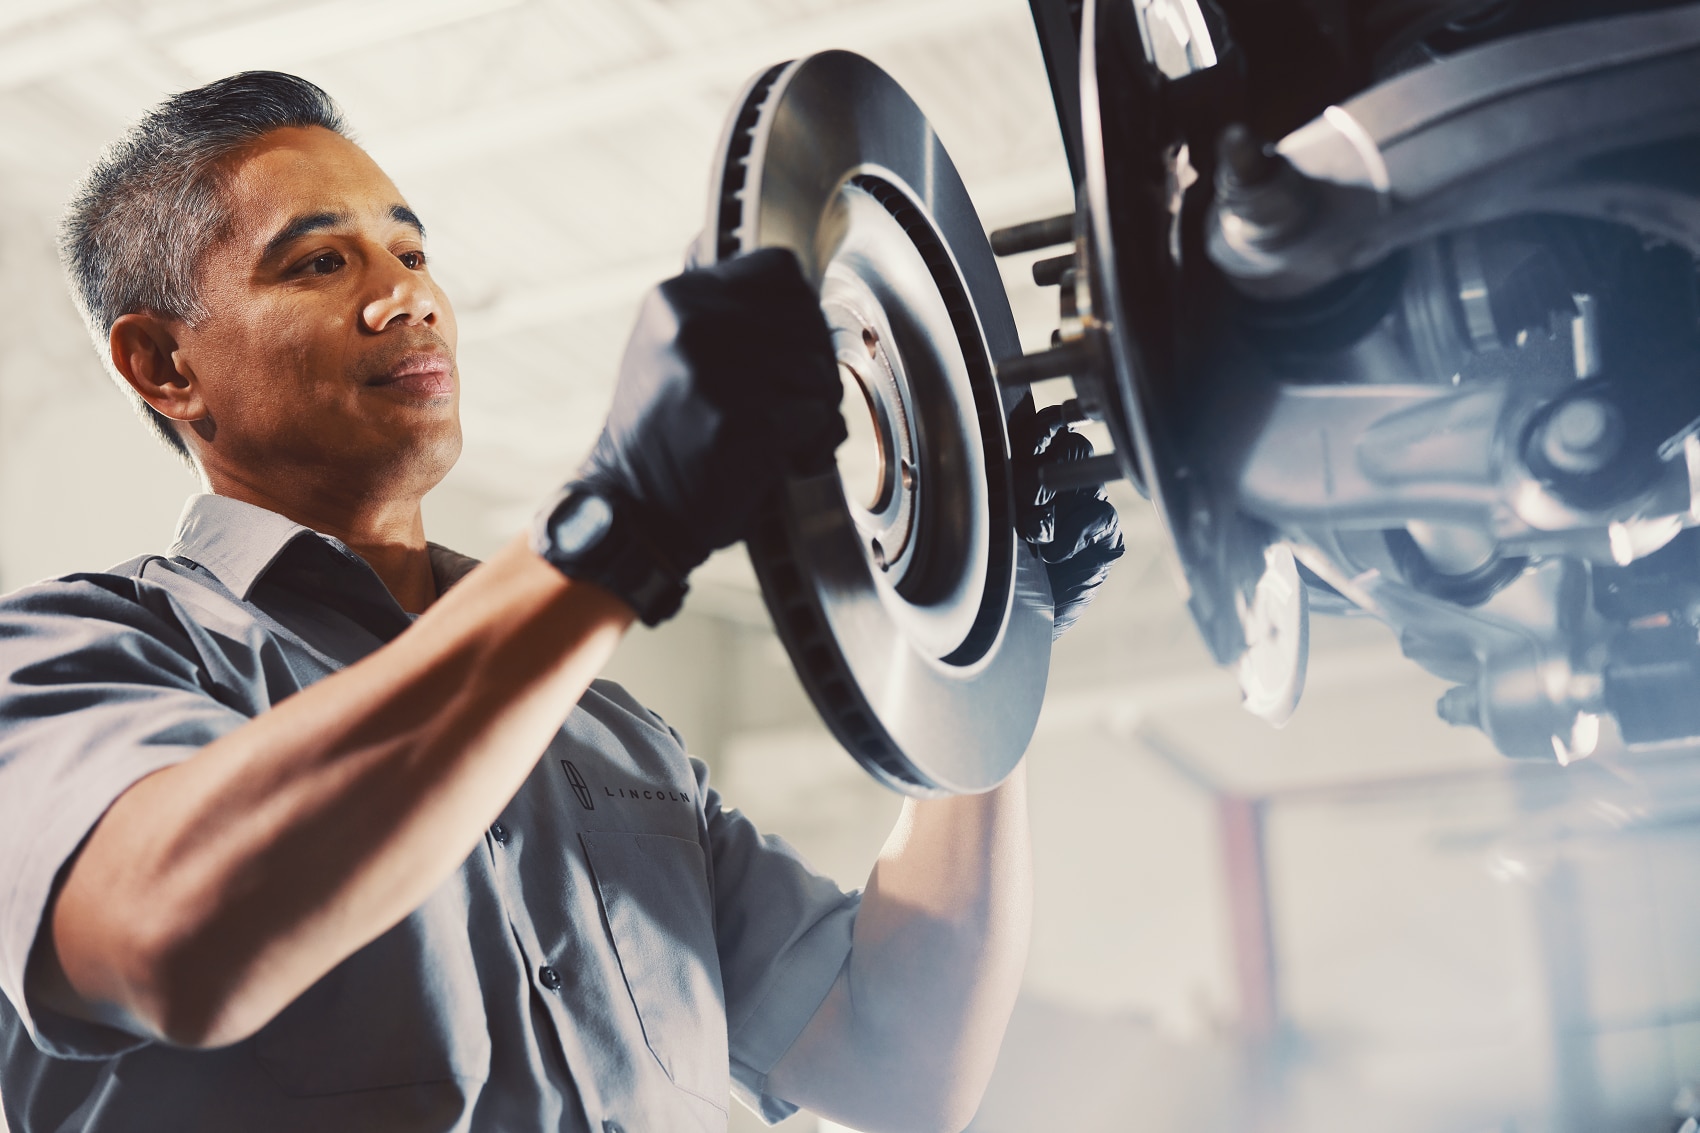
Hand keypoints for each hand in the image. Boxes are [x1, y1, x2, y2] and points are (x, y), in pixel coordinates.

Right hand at [574, 248, 845, 577]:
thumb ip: (719, 313)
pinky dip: (811, 444)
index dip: (799, 310)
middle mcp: (692, 324)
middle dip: (812, 364)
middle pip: (807, 318)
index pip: (779, 269)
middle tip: (787, 402)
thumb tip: (792, 292)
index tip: (789, 347)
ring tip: (779, 434)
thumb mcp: (668, 350)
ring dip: (815, 408)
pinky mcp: (741, 421)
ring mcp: (715, 372)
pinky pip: (816, 415)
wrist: (635, 511)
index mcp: (675, 298)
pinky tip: (781, 459)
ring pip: (818, 368)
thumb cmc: (664, 437)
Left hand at [1015, 405, 1124, 638]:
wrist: (1014, 625)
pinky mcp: (1105, 540)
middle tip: (1026, 492)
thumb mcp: (991, 524)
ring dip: (1056, 499)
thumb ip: (999, 486)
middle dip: (1047, 464)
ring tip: (1034, 528)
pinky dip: (1073, 533)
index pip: (1045, 433)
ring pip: (1086, 478)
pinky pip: (1100, 516)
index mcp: (1033, 473)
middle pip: (1072, 447)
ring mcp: (1086, 511)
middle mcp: (1063, 487)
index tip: (1033, 433)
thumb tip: (996, 449)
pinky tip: (1054, 553)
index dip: (1041, 428)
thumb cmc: (995, 572)